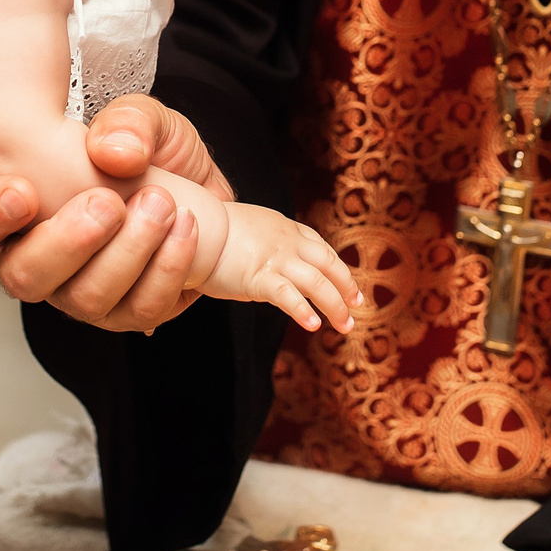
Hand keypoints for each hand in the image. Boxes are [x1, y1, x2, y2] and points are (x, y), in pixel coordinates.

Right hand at [0, 96, 230, 332]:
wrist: (202, 191)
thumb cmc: (151, 156)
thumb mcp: (143, 120)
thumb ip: (128, 122)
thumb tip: (113, 151)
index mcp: (18, 213)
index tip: (22, 191)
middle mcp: (39, 261)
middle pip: (22, 277)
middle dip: (66, 242)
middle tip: (108, 203)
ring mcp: (80, 294)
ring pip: (84, 297)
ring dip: (127, 251)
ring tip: (161, 205)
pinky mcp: (128, 313)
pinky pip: (139, 309)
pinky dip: (166, 268)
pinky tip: (184, 229)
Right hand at [199, 203, 359, 332]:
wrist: (193, 223)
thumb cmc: (210, 230)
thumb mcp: (248, 229)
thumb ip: (263, 244)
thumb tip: (263, 260)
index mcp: (285, 229)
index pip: (322, 249)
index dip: (340, 269)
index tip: (350, 286)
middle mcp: (287, 242)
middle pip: (329, 265)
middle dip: (347, 287)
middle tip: (357, 307)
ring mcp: (275, 259)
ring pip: (318, 283)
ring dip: (336, 306)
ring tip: (345, 326)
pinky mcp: (259, 278)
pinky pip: (289, 297)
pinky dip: (304, 311)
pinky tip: (313, 325)